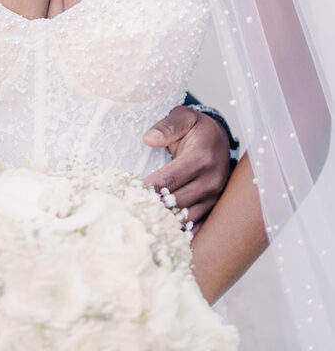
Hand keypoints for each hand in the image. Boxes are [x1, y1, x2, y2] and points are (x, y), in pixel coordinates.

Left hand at [142, 106, 230, 227]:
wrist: (221, 138)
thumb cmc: (197, 128)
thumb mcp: (184, 117)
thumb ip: (167, 126)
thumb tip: (149, 139)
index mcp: (201, 158)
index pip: (170, 178)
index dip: (150, 188)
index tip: (130, 193)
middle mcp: (211, 180)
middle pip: (178, 201)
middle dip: (154, 207)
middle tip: (131, 211)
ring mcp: (214, 196)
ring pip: (187, 217)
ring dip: (165, 221)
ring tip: (142, 223)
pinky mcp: (214, 207)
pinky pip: (197, 225)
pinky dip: (181, 231)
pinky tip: (163, 233)